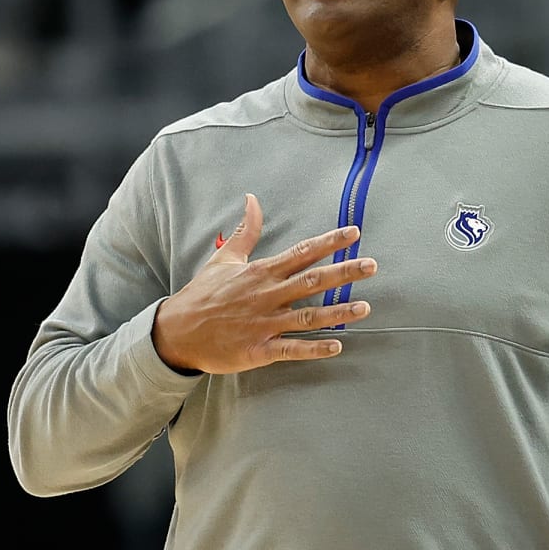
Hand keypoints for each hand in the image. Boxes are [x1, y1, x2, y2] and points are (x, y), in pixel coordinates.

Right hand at [152, 194, 376, 373]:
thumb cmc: (203, 294)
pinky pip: (292, 349)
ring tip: (365, 308)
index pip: (301, 253)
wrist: (176, 332)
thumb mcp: (224, 259)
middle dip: (343, 272)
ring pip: (307, 317)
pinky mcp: (259, 349)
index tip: (354, 233)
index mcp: (261, 272)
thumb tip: (252, 199)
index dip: (329, 242)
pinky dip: (314, 349)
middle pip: (311, 281)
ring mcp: (264, 323)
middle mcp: (266, 296)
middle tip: (372, 265)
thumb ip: (246, 232)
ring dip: (337, 313)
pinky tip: (337, 346)